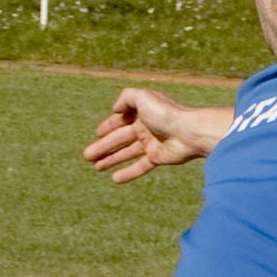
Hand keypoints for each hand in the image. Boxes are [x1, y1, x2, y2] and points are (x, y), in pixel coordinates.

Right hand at [84, 87, 207, 182]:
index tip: (96, 134)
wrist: (189, 132)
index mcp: (142, 112)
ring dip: (111, 159)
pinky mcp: (158, 157)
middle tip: (87, 156)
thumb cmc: (166, 113)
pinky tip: (114, 178)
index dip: (108, 127)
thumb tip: (114, 109)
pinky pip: (140, 167)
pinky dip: (128, 173)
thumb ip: (125, 98)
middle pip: (120, 139)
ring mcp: (152, 143)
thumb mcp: (142, 97)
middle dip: (103, 147)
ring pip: (127, 153)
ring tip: (96, 167)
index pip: (120, 120)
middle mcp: (146, 127)